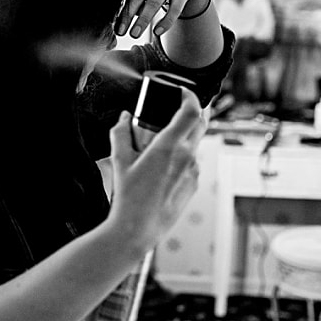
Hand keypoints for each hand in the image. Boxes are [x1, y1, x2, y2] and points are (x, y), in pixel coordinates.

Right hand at [105, 88, 203, 249]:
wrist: (137, 229)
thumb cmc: (128, 198)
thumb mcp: (119, 161)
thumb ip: (121, 133)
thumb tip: (125, 118)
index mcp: (168, 147)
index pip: (190, 111)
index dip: (189, 95)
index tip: (181, 91)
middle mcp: (186, 157)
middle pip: (201, 122)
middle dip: (192, 110)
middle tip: (177, 108)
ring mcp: (193, 171)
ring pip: (197, 142)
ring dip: (186, 134)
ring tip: (163, 141)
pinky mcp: (194, 184)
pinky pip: (193, 161)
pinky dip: (183, 154)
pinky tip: (164, 165)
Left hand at [115, 0, 200, 39]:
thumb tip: (115, 19)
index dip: (117, 3)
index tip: (110, 19)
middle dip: (127, 15)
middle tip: (120, 32)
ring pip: (154, 2)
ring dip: (143, 19)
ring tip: (134, 34)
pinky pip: (174, 9)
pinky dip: (166, 21)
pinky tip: (157, 32)